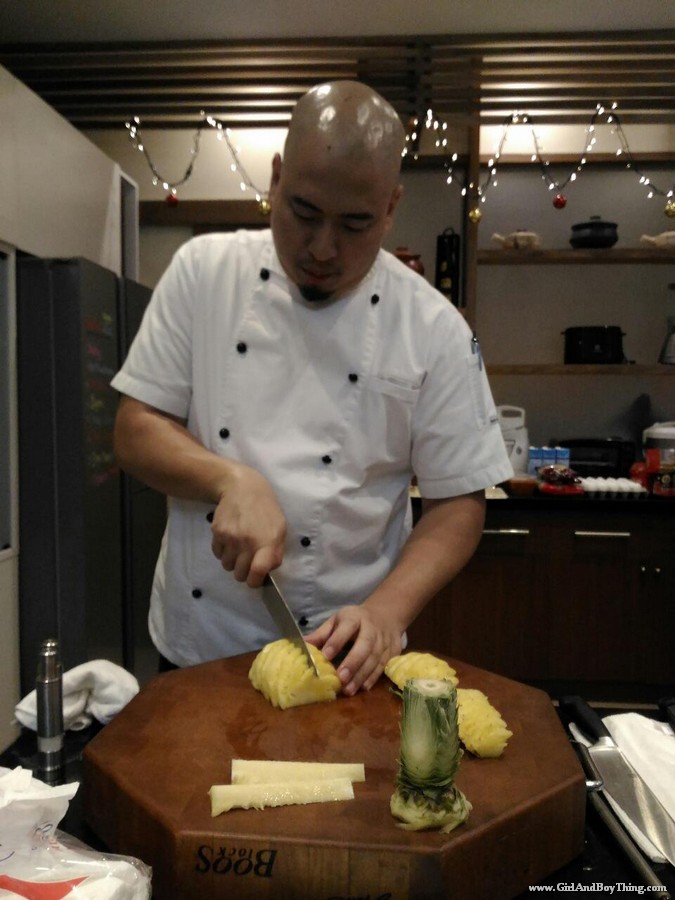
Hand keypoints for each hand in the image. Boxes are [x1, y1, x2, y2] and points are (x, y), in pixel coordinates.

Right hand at [210, 464, 286, 586]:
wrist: (241, 487)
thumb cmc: (266, 509)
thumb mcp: (280, 528)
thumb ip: (276, 552)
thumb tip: (267, 572)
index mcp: (267, 541)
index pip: (257, 572)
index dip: (255, 581)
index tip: (255, 579)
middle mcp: (247, 542)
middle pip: (239, 574)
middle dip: (244, 572)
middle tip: (247, 562)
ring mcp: (230, 538)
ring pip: (227, 566)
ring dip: (232, 562)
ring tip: (238, 548)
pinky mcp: (217, 532)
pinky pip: (217, 554)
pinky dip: (223, 551)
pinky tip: (230, 539)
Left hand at [306, 605, 402, 695]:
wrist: (386, 615)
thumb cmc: (355, 621)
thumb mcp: (338, 620)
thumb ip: (322, 634)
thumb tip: (301, 644)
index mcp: (355, 617)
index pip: (346, 627)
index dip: (336, 641)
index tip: (325, 656)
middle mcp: (372, 628)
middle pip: (364, 645)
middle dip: (353, 662)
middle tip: (340, 678)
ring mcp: (384, 640)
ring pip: (375, 658)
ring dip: (361, 675)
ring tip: (348, 689)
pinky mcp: (392, 651)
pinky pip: (383, 666)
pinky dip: (373, 678)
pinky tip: (363, 688)